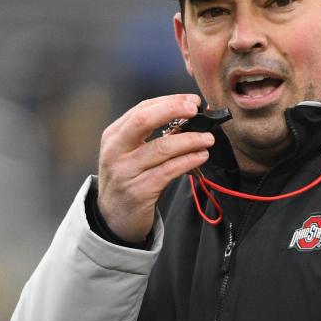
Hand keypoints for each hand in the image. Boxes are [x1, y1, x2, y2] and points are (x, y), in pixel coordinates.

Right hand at [97, 94, 215, 242]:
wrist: (113, 219)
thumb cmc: (129, 181)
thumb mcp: (131, 155)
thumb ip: (152, 137)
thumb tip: (189, 120)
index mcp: (113, 136)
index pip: (142, 109)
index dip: (169, 102)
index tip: (192, 101)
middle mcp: (115, 151)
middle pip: (144, 120)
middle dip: (173, 110)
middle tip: (196, 109)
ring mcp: (125, 172)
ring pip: (162, 147)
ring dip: (190, 140)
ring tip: (208, 139)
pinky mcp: (139, 191)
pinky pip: (169, 171)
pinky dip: (188, 161)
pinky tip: (200, 156)